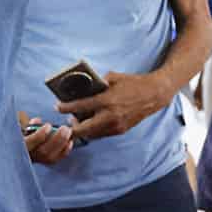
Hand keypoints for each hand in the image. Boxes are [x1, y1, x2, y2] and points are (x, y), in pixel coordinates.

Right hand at [19, 110, 73, 164]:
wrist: (25, 145)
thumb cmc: (25, 132)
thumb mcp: (23, 126)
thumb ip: (29, 123)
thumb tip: (37, 121)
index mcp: (20, 145)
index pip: (28, 143)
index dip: (39, 135)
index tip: (48, 125)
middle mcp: (28, 156)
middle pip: (43, 151)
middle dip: (56, 139)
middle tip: (65, 128)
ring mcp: (38, 160)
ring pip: (50, 156)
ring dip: (62, 143)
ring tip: (68, 131)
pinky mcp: (46, 162)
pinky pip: (56, 159)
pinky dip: (64, 151)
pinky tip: (70, 142)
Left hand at [55, 71, 172, 140]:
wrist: (154, 95)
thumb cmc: (133, 83)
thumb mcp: (113, 78)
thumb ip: (97, 84)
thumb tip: (82, 88)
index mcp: (107, 101)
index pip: (80, 107)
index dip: (66, 108)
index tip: (58, 107)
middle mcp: (110, 116)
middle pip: (83, 129)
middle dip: (72, 127)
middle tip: (67, 120)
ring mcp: (116, 126)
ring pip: (92, 134)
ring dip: (83, 129)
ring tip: (78, 121)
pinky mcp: (120, 130)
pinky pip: (102, 133)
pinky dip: (94, 129)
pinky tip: (92, 122)